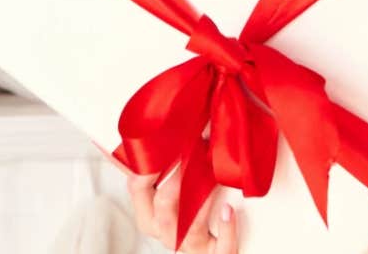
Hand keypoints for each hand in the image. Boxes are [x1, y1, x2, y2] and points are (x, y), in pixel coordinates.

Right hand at [95, 143, 239, 253]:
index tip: (169, 136)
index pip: (137, 185)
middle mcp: (165, 233)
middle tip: (196, 152)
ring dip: (203, 199)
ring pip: (188, 227)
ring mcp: (189, 248)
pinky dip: (226, 230)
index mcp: (148, 214)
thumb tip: (153, 126)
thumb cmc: (191, 217)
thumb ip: (162, 165)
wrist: (215, 251)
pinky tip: (230, 210)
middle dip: (179, 178)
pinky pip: (220, 248)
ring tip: (216, 176)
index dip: (150, 161)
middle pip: (163, 206)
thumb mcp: (173, 192)